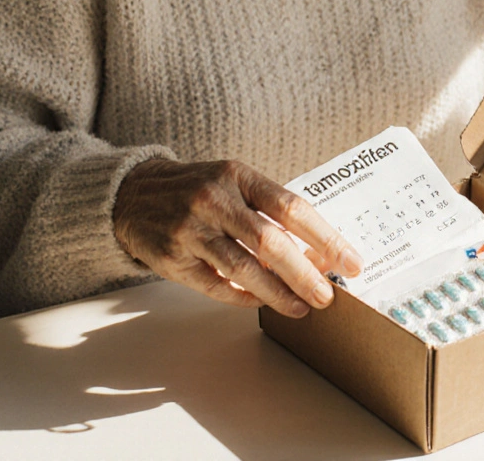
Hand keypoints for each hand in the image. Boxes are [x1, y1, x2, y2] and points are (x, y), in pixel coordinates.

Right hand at [112, 158, 363, 316]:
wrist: (133, 194)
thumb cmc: (199, 191)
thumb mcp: (234, 184)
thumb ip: (272, 213)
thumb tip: (319, 253)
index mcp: (237, 176)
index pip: (291, 208)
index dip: (326, 238)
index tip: (351, 262)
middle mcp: (213, 200)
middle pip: (270, 242)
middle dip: (305, 273)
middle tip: (327, 296)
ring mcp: (190, 230)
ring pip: (243, 269)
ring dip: (277, 293)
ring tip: (301, 308)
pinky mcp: (172, 258)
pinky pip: (216, 286)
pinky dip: (243, 298)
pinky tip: (262, 303)